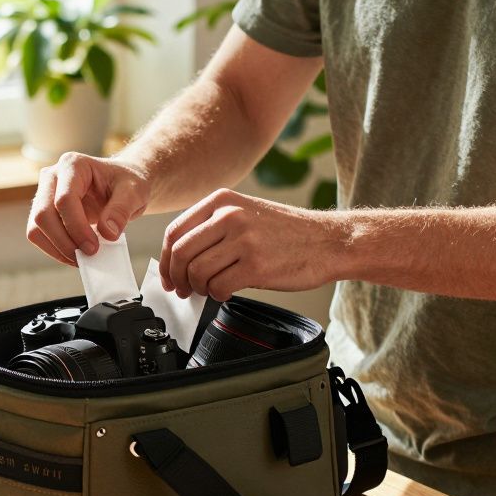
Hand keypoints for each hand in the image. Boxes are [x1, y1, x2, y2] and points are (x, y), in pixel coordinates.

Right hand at [27, 152, 149, 264]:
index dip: (77, 227)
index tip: (93, 247)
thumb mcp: (134, 192)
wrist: (121, 185)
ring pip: (35, 227)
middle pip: (43, 214)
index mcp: (73, 165)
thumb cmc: (126, 183)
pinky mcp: (44, 212)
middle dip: (64, 241)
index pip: (64, 199)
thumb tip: (107, 233)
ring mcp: (44, 194)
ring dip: (57, 248)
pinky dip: (54, 250)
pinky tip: (75, 254)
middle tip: (88, 255)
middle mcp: (52, 177)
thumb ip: (121, 210)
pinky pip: (39, 235)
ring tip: (82, 257)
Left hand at [160, 188, 343, 300]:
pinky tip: (227, 293)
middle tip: (184, 290)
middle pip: (180, 254)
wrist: (329, 241)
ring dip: (199, 288)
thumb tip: (180, 257)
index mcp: (223, 200)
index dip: (166, 260)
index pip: (175, 231)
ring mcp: (244, 240)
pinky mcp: (256, 266)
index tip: (169, 276)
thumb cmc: (287, 231)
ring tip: (211, 290)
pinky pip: (218, 287)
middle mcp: (230, 215)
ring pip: (197, 272)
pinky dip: (217, 296)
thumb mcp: (246, 212)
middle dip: (177, 278)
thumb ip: (213, 226)